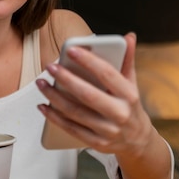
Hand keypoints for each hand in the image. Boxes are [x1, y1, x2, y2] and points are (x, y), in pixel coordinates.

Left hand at [36, 32, 153, 156]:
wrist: (138, 141)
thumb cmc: (129, 106)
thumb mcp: (131, 84)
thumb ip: (127, 60)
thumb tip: (129, 36)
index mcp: (129, 95)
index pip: (107, 74)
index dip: (89, 61)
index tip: (71, 50)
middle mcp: (120, 114)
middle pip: (88, 95)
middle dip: (66, 79)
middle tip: (50, 67)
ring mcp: (108, 131)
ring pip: (75, 112)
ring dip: (54, 97)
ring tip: (41, 83)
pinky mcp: (96, 142)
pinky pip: (70, 128)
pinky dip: (54, 117)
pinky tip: (43, 106)